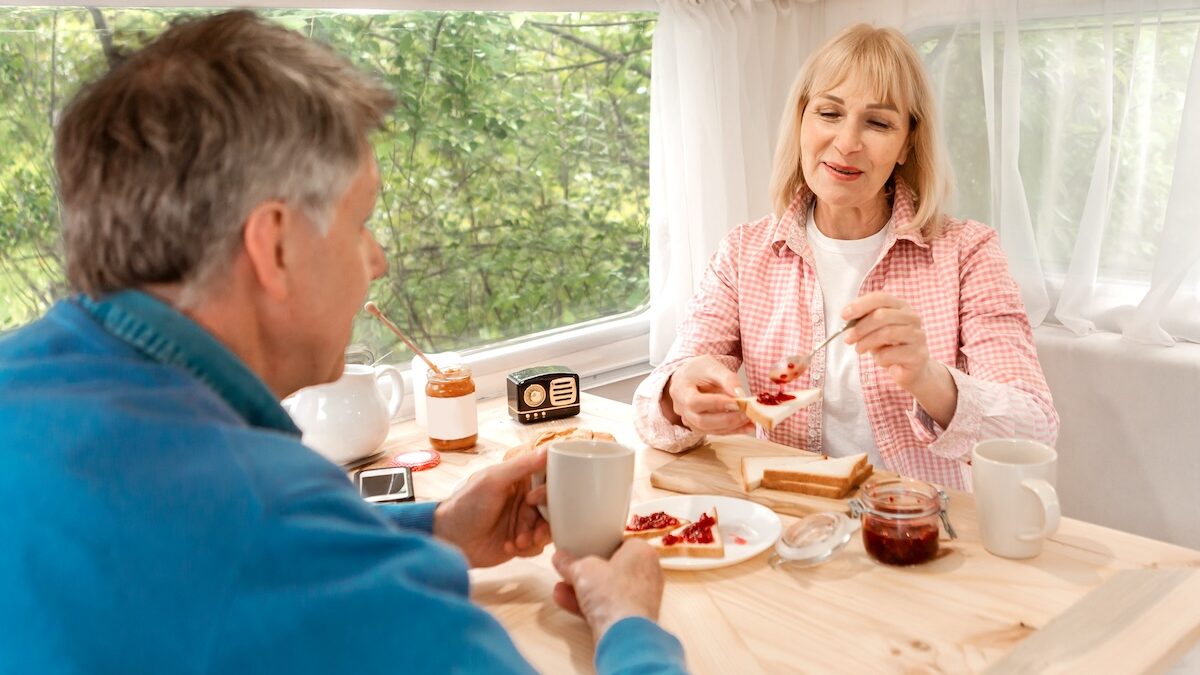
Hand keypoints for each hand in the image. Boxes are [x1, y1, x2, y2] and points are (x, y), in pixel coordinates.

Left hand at [432, 450, 549, 567]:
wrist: (451, 540)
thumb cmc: (466, 505)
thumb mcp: (493, 480)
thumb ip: (521, 465)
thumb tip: (548, 450)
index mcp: (522, 479)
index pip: (550, 479)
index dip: (549, 491)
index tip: (534, 500)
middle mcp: (527, 498)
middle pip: (554, 507)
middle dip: (544, 521)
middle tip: (532, 530)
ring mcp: (525, 521)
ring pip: (549, 528)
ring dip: (536, 537)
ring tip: (519, 541)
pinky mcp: (523, 541)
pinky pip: (539, 547)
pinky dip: (527, 549)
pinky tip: (509, 547)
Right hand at [551, 538, 664, 643]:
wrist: (623, 635)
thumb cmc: (612, 594)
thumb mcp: (582, 570)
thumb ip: (569, 562)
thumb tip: (560, 558)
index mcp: (642, 552)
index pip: (619, 543)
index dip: (598, 545)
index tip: (581, 548)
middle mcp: (647, 573)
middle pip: (611, 567)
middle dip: (586, 571)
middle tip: (569, 569)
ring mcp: (641, 598)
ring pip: (608, 589)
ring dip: (582, 589)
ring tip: (561, 586)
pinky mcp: (632, 618)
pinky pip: (607, 606)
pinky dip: (588, 604)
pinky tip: (564, 600)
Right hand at [663, 355, 751, 434]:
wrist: (689, 377)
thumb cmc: (698, 370)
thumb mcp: (712, 366)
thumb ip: (727, 379)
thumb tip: (741, 395)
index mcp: (680, 390)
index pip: (695, 402)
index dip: (716, 404)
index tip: (737, 402)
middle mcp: (681, 409)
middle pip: (702, 421)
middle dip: (727, 419)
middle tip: (747, 413)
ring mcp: (689, 420)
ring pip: (710, 430)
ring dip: (733, 427)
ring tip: (751, 419)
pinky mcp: (698, 427)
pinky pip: (716, 432)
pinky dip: (733, 431)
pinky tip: (748, 426)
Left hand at [842, 292, 935, 389]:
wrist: (909, 369)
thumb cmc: (889, 346)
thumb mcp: (874, 331)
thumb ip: (863, 321)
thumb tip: (847, 318)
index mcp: (901, 306)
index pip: (881, 298)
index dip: (860, 304)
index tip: (844, 315)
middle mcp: (912, 318)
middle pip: (882, 315)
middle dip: (860, 327)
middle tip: (848, 339)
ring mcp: (918, 335)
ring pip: (886, 333)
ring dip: (866, 343)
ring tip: (859, 349)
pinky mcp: (918, 355)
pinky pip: (891, 353)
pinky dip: (879, 358)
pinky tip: (880, 360)